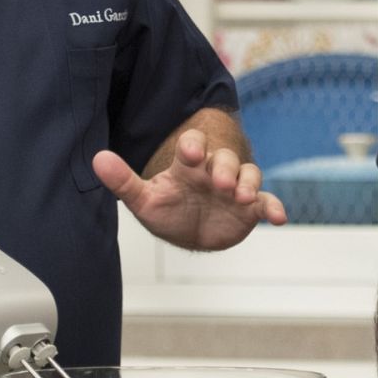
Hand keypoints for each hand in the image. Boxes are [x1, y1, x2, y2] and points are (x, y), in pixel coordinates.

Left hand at [92, 128, 286, 250]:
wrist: (190, 232)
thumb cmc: (167, 210)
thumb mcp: (144, 199)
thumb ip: (123, 180)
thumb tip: (97, 159)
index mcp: (189, 165)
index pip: (193, 145)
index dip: (194, 146)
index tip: (192, 153)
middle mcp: (215, 171)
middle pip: (225, 159)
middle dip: (224, 167)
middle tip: (220, 182)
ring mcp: (235, 188)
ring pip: (248, 174)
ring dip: (247, 183)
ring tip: (242, 196)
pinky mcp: (251, 208)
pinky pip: (266, 202)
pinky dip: (275, 207)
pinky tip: (279, 218)